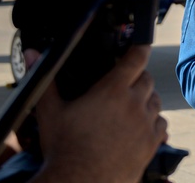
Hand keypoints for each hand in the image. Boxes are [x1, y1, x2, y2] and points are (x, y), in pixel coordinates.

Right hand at [30, 44, 167, 182]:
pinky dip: (154, 122)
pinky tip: (140, 126)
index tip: (141, 44)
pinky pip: (161, 125)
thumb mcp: (50, 112)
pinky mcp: (151, 145)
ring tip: (130, 107)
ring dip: (146, 100)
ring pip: (155, 101)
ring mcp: (145, 125)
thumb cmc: (63, 150)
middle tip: (125, 85)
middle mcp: (133, 104)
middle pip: (147, 79)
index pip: (136, 58)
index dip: (140, 48)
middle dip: (138, 78)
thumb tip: (32, 54)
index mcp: (112, 90)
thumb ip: (46, 79)